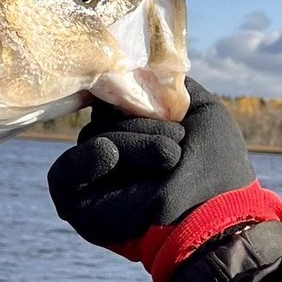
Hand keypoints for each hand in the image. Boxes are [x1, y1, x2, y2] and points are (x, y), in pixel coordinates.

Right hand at [47, 78, 253, 249]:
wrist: (217, 213)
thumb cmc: (216, 166)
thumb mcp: (203, 111)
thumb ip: (168, 87)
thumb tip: (137, 67)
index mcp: (136, 136)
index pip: (113, 103)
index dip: (128, 96)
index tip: (148, 95)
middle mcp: (112, 156)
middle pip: (103, 119)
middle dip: (140, 127)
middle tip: (175, 149)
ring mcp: (93, 179)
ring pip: (92, 138)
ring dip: (133, 145)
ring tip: (168, 160)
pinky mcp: (76, 203)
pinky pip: (64, 172)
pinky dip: (85, 160)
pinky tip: (108, 154)